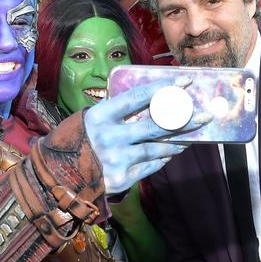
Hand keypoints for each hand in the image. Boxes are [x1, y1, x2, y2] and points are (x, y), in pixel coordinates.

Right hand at [85, 77, 209, 193]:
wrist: (56, 177)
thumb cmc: (74, 142)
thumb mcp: (88, 119)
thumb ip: (114, 112)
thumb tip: (144, 101)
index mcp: (101, 116)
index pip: (139, 98)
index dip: (164, 89)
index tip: (184, 82)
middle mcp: (110, 137)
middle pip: (156, 125)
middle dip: (184, 120)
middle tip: (204, 116)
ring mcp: (117, 159)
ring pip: (156, 148)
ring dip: (175, 143)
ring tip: (188, 139)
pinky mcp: (121, 179)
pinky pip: (149, 166)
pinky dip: (160, 159)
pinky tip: (169, 155)